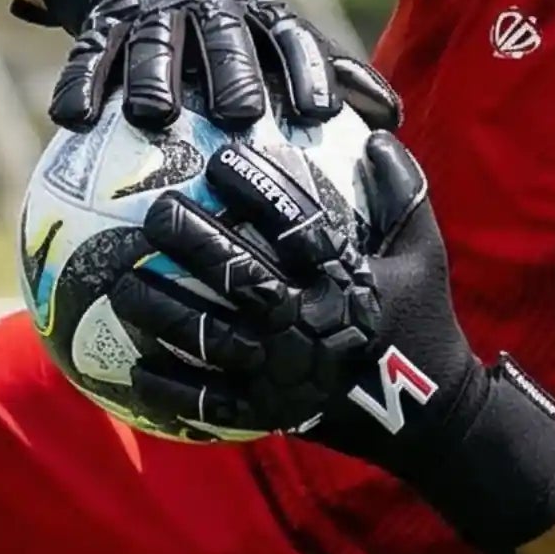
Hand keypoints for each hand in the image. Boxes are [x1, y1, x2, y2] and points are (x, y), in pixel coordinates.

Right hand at [50, 0, 400, 134]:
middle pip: (223, 41)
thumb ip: (320, 71)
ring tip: (152, 116)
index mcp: (251, 11)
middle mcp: (206, 7)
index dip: (305, 70)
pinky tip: (73, 119)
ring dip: (154, 80)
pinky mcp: (101, 22)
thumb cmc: (211, 18)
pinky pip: (90, 56)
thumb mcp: (264, 32)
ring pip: (154, 47)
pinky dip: (81, 84)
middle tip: (240, 113)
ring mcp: (151, 11)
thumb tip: (395, 119)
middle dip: (232, 73)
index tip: (321, 112)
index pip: (287, 38)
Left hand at [110, 133, 554, 553]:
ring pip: (208, 336)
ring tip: (121, 281)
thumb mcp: (424, 255)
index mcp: (343, 281)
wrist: (434, 419)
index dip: (256, 187)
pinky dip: (166, 387)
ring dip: (160, 308)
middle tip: (154, 213)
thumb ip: (403, 195)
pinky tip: (131, 367)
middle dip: (190, 240)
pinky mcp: (269, 415)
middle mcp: (308, 324)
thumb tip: (379, 134)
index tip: (219, 160)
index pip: (295, 224)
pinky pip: (205, 403)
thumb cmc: (422, 323)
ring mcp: (284, 374)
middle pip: (238, 275)